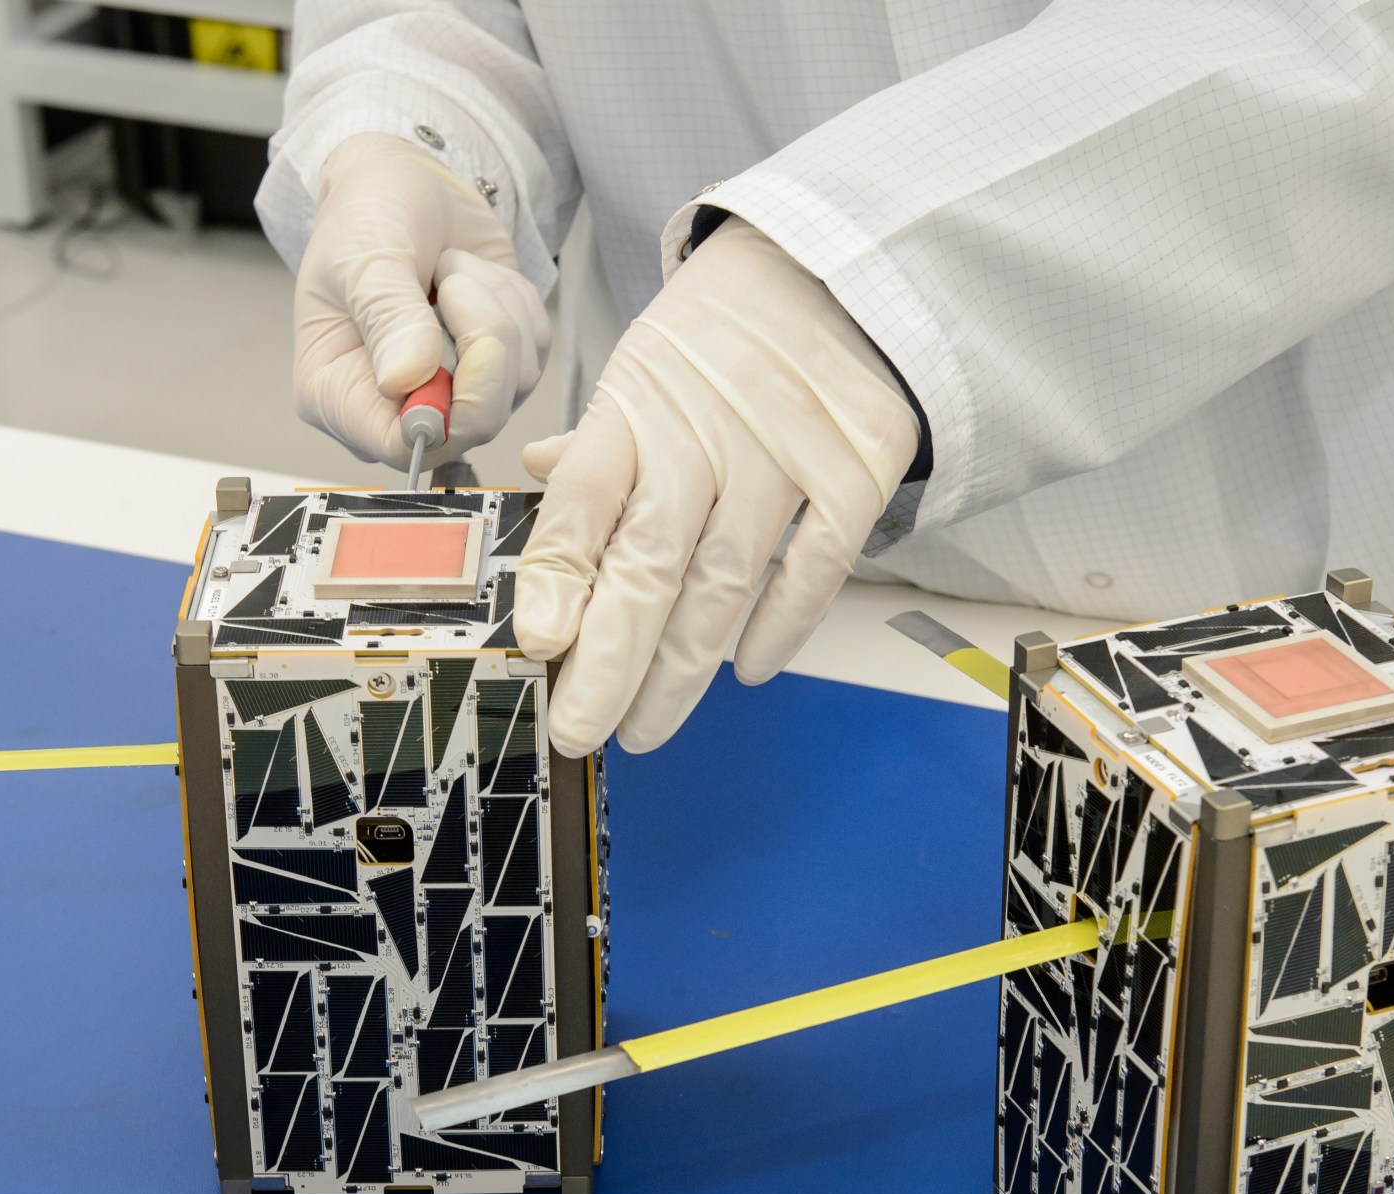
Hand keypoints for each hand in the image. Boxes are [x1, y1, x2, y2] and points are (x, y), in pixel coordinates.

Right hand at [294, 133, 548, 468]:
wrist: (405, 183)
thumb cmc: (366, 217)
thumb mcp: (364, 256)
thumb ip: (388, 318)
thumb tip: (406, 381)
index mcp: (337, 393)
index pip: (400, 446)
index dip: (446, 414)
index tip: (465, 352)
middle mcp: (397, 408)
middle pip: (472, 424)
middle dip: (482, 342)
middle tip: (453, 279)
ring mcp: (455, 394)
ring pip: (514, 383)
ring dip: (494, 308)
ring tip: (449, 268)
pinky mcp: (500, 370)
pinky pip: (536, 351)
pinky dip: (514, 302)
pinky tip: (473, 277)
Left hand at [516, 218, 917, 755]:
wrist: (839, 265)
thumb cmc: (728, 329)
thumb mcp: (643, 364)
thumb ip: (599, 440)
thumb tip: (542, 480)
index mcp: (637, 405)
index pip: (584, 501)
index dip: (558, 578)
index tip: (539, 645)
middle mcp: (704, 431)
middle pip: (648, 563)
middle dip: (609, 662)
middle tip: (581, 729)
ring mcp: (784, 453)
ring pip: (724, 582)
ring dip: (679, 669)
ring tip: (644, 726)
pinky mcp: (855, 470)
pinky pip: (815, 567)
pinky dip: (780, 625)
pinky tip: (745, 671)